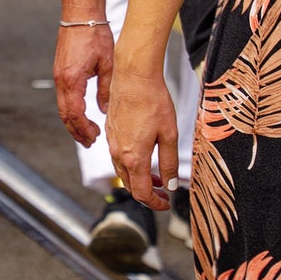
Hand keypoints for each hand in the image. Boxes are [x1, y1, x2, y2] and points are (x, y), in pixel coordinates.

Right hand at [53, 19, 115, 143]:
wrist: (80, 13)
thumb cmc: (94, 33)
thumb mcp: (108, 63)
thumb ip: (106, 89)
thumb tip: (105, 109)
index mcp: (72, 79)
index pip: (75, 113)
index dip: (84, 129)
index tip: (94, 137)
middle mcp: (62, 80)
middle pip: (65, 115)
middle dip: (76, 131)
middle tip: (89, 142)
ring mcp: (59, 75)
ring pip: (62, 107)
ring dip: (73, 121)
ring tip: (85, 132)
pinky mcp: (60, 70)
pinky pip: (63, 96)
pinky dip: (71, 109)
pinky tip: (81, 112)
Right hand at [103, 58, 177, 210]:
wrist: (134, 75)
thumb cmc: (152, 99)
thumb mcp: (169, 135)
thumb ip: (169, 163)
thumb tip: (170, 184)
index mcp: (133, 156)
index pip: (140, 193)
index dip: (154, 203)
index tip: (165, 204)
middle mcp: (118, 152)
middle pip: (129, 184)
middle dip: (147, 192)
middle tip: (163, 191)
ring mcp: (112, 141)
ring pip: (122, 170)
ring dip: (138, 178)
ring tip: (155, 175)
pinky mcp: (111, 130)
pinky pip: (118, 155)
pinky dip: (131, 163)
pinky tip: (144, 154)